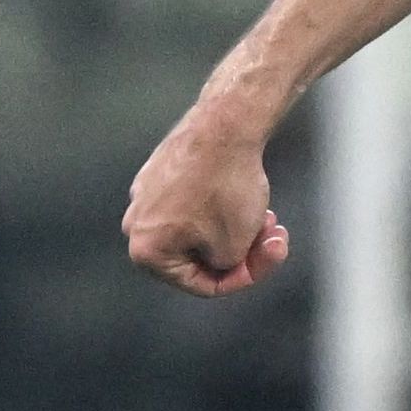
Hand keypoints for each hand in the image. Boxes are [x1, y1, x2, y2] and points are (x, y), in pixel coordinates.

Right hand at [125, 107, 290, 297]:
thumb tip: (220, 258)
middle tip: (273, 235)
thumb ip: (224, 267)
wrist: (225, 126)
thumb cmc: (226, 188)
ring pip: (200, 227)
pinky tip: (247, 192)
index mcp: (145, 251)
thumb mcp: (233, 248)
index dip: (241, 277)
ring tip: (267, 214)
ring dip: (235, 227)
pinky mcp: (162, 170)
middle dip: (241, 249)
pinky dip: (222, 204)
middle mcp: (136, 222)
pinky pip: (194, 201)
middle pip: (200, 254)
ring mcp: (147, 193)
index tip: (267, 256)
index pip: (201, 283)